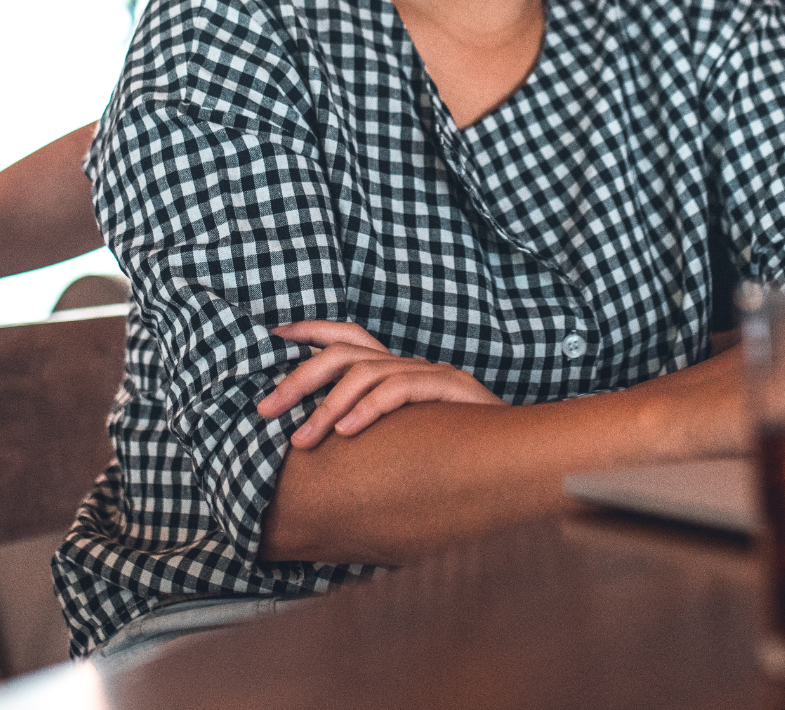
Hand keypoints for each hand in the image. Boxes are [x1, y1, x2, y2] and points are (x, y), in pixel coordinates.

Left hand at [257, 320, 504, 449]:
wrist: (519, 455)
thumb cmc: (455, 453)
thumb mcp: (401, 439)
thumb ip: (367, 432)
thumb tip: (315, 446)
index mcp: (396, 370)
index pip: (348, 337)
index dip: (310, 331)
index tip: (272, 335)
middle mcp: (410, 364)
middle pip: (344, 353)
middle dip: (299, 379)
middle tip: (265, 410)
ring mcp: (432, 374)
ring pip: (367, 373)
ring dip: (327, 407)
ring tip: (302, 440)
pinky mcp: (451, 390)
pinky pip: (401, 389)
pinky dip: (370, 409)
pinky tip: (348, 434)